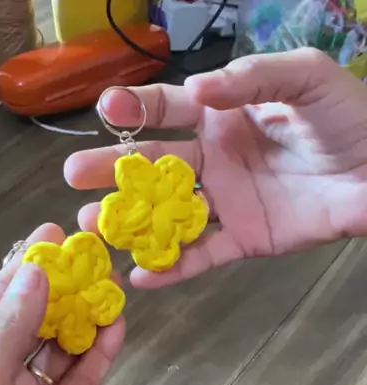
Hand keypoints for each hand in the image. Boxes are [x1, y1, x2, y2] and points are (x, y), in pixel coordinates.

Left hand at [0, 223, 124, 384]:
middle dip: (61, 291)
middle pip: (31, 319)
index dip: (26, 268)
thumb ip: (9, 332)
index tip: (56, 236)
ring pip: (59, 348)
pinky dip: (97, 359)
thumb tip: (34, 274)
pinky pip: (79, 382)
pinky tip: (116, 333)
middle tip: (96, 260)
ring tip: (113, 292)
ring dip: (83, 322)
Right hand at [65, 48, 366, 287]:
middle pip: (154, 165)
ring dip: (128, 222)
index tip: (106, 110)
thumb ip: (251, 80)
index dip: (136, 109)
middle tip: (73, 178)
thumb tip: (198, 91)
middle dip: (113, 170)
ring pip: (166, 213)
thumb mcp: (304, 78)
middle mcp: (216, 160)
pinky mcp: (243, 240)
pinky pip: (201, 256)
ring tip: (91, 227)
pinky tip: (138, 277)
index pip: (169, 110)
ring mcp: (227, 203)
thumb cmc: (349, 117)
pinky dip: (171, 269)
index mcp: (225, 115)